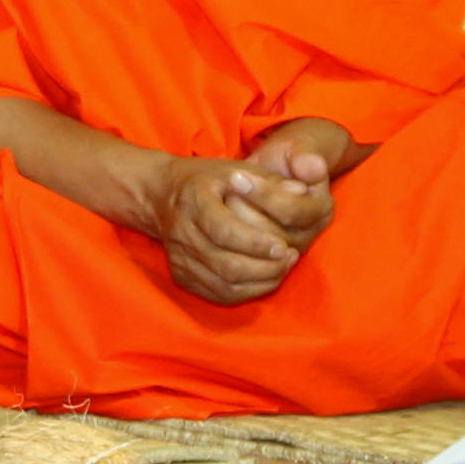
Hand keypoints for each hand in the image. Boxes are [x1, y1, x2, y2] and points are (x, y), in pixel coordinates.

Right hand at [145, 153, 305, 304]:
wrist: (162, 195)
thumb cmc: (209, 180)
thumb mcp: (239, 169)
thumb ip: (271, 181)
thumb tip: (302, 191)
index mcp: (194, 200)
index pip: (225, 231)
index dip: (257, 243)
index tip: (284, 246)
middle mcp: (181, 231)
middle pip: (225, 264)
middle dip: (264, 267)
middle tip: (290, 257)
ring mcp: (179, 257)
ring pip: (223, 284)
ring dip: (259, 282)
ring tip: (283, 268)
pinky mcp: (181, 275)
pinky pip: (216, 294)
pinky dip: (245, 292)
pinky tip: (265, 279)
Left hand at [232, 122, 345, 253]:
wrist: (277, 174)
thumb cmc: (287, 158)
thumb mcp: (296, 149)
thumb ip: (303, 157)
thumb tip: (316, 167)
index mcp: (321, 209)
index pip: (292, 211)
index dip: (263, 194)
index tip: (236, 175)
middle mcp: (309, 235)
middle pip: (272, 235)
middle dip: (243, 210)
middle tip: (221, 190)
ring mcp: (288, 253)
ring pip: (256, 251)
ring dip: (232, 226)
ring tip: (220, 202)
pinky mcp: (268, 264)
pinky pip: (246, 266)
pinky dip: (227, 246)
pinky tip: (214, 223)